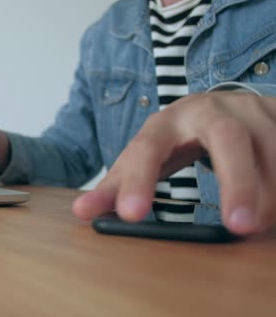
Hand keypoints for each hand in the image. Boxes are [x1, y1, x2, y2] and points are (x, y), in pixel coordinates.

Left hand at [72, 91, 275, 234]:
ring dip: (270, 188)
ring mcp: (249, 109)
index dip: (137, 180)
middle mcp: (209, 109)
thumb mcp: (145, 157)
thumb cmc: (174, 139)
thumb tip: (81, 212)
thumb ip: (117, 187)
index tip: (131, 216)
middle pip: (226, 139)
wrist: (215, 109)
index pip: (147, 148)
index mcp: (165, 121)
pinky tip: (275, 206)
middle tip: (238, 227)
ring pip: (270, 144)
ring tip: (261, 222)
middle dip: (236, 182)